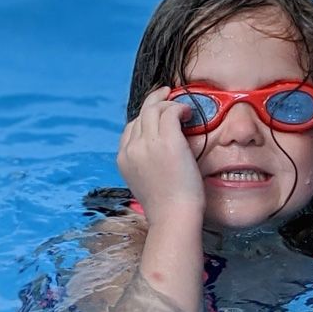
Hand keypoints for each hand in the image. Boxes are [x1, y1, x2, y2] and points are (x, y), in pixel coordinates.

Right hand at [117, 87, 205, 225]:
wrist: (173, 217)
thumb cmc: (167, 206)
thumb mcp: (147, 183)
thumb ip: (147, 164)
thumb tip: (160, 155)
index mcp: (123, 159)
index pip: (130, 129)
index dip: (145, 119)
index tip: (158, 115)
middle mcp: (131, 148)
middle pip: (140, 115)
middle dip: (154, 102)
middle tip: (167, 94)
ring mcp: (147, 143)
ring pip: (153, 109)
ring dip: (168, 103)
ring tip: (182, 105)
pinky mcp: (166, 141)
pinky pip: (170, 112)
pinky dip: (179, 108)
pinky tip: (189, 113)